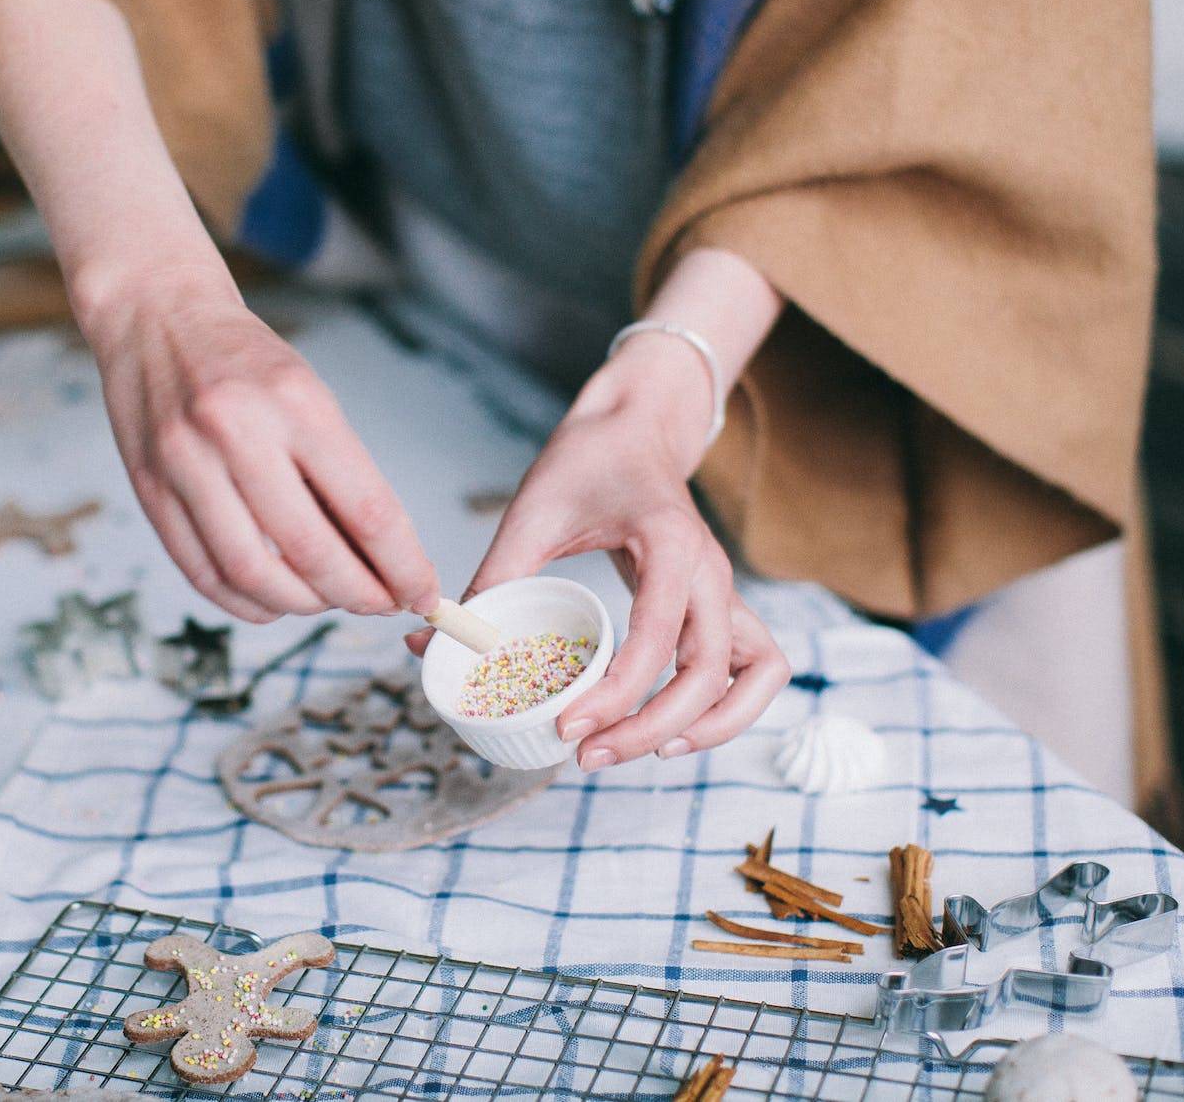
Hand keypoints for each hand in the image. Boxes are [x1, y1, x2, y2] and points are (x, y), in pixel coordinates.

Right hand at [86, 273, 438, 622]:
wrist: (155, 315)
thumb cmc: (244, 359)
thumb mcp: (307, 395)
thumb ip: (338, 474)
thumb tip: (381, 561)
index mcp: (294, 403)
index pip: (366, 510)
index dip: (401, 566)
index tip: (422, 591)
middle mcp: (236, 432)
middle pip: (311, 552)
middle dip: (358, 595)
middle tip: (381, 604)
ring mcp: (184, 464)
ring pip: (253, 574)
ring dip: (301, 605)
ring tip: (325, 600)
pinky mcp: (148, 490)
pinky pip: (203, 573)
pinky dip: (245, 602)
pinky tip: (272, 601)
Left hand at [409, 338, 788, 768]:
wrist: (636, 428)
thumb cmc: (587, 462)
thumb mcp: (532, 513)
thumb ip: (490, 581)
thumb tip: (426, 642)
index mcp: (668, 542)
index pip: (656, 637)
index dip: (614, 694)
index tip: (565, 726)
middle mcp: (709, 570)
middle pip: (709, 672)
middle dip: (651, 727)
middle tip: (587, 755)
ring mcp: (725, 589)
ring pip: (754, 675)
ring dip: (710, 727)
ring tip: (645, 753)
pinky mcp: (723, 604)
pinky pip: (757, 669)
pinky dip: (732, 708)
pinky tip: (678, 731)